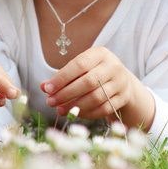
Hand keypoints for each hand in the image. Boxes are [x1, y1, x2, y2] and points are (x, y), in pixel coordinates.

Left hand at [41, 47, 155, 127]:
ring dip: (76, 106)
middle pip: (88, 82)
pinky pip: (104, 108)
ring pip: (96, 97)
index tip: (47, 89)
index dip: (62, 78)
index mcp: (100, 54)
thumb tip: (44, 87)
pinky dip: (88, 113)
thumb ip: (62, 76)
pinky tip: (76, 114)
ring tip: (60, 110)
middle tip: (51, 102)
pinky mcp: (124, 97)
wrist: (121, 80)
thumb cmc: (94, 72)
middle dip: (66, 94)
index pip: (79, 65)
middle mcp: (113, 66)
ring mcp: (121, 82)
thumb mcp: (80, 69)